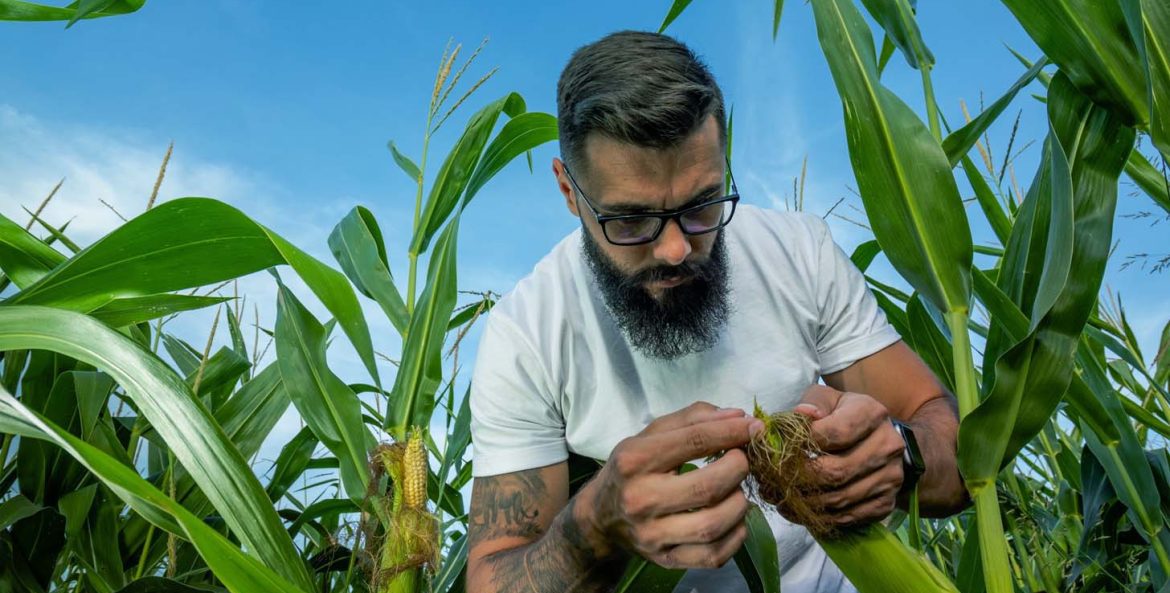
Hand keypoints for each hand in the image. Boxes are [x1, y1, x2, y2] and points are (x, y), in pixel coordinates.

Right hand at [579, 402, 763, 568]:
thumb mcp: (650, 436)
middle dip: (738, 468)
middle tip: (742, 461)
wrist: (600, 517)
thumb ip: (692, 420)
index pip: (694, 441)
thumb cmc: (631, 469)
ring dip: (739, 504)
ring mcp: (652, 534)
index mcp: (635, 460)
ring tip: (736, 490)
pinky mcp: (665, 560)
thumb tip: (737, 416)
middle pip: (707, 487)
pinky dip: (735, 536)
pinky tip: (733, 519)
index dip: (732, 432)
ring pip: (713, 525)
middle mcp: (640, 499)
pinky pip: (713, 555)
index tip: (754, 428)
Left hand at [788, 385, 904, 529]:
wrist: (874, 437)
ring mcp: (891, 477)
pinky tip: (798, 511)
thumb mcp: (826, 399)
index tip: (777, 449)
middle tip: (770, 481)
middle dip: (797, 479)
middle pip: (836, 471)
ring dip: (803, 503)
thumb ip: (812, 404)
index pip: (835, 433)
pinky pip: (849, 517)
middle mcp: (888, 446)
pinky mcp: (887, 503)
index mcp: (872, 413)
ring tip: (777, 498)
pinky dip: (819, 518)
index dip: (802, 444)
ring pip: (840, 498)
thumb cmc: (841, 414)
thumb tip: (801, 414)